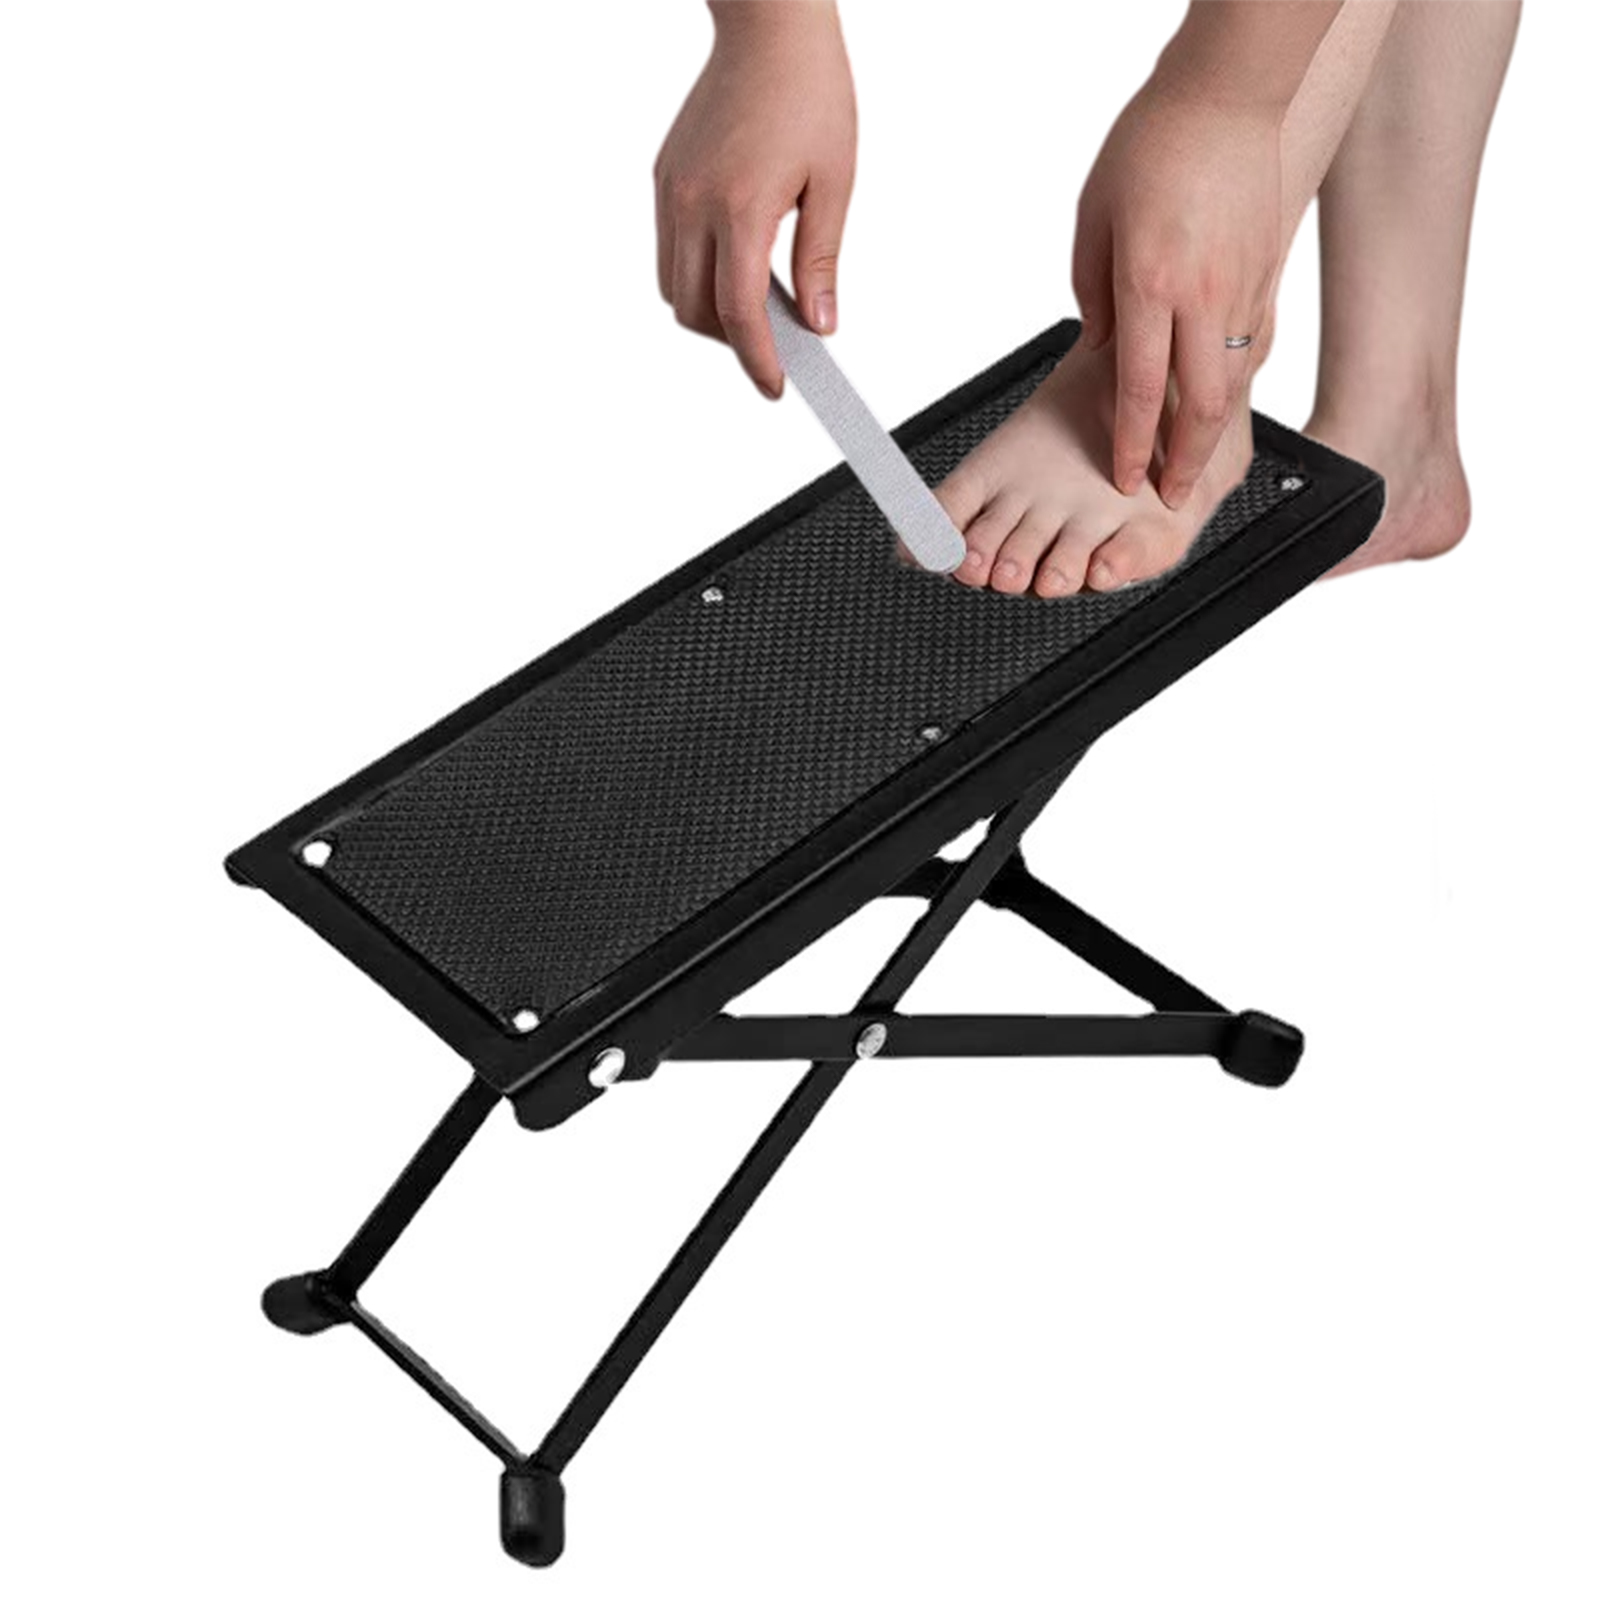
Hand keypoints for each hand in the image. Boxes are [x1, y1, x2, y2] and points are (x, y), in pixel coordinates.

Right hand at [654, 2, 856, 396]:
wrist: (769, 25)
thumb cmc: (809, 92)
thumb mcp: (833, 182)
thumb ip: (821, 261)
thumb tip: (820, 325)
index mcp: (740, 206)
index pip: (738, 312)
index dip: (756, 360)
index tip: (776, 386)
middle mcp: (693, 203)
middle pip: (696, 312)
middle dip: (732, 342)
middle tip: (776, 346)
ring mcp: (671, 191)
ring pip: (673, 288)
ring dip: (709, 312)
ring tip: (756, 305)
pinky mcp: (663, 178)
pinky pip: (669, 250)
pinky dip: (697, 275)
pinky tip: (735, 263)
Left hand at [1072, 81, 1281, 507]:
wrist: (1229, 91)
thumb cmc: (1152, 145)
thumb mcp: (1095, 220)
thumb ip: (1094, 294)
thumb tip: (1100, 350)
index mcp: (1149, 282)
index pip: (1137, 390)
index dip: (1131, 446)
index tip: (1125, 480)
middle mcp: (1201, 295)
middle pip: (1197, 406)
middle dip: (1184, 462)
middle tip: (1172, 496)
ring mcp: (1243, 287)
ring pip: (1232, 383)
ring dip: (1214, 433)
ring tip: (1197, 465)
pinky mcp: (1267, 274)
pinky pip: (1252, 346)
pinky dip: (1237, 385)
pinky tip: (1224, 405)